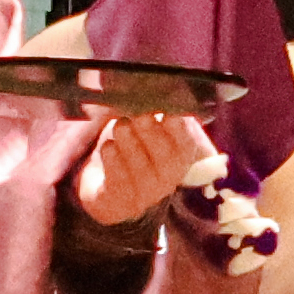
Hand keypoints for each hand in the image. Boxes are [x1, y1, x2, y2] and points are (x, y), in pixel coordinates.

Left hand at [72, 110, 208, 232]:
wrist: (107, 186)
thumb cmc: (134, 146)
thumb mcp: (149, 126)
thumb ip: (158, 111)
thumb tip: (161, 90)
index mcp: (181, 158)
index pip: (186, 144)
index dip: (178, 127)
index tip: (167, 111)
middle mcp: (167, 180)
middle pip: (164, 158)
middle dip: (151, 133)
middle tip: (138, 116)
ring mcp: (145, 195)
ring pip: (141, 169)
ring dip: (130, 144)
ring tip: (121, 127)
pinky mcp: (120, 202)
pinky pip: (119, 183)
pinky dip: (113, 162)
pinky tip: (109, 147)